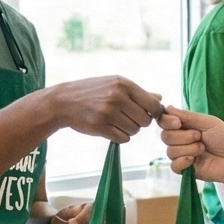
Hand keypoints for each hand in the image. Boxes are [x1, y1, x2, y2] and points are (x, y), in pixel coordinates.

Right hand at [47, 77, 164, 142]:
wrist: (63, 101)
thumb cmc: (92, 91)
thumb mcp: (114, 84)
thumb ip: (139, 93)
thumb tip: (160, 98)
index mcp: (124, 84)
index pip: (153, 105)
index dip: (153, 113)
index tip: (145, 114)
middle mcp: (117, 97)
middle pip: (145, 120)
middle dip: (139, 122)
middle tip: (127, 118)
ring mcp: (108, 112)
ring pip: (134, 131)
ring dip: (129, 130)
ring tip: (116, 122)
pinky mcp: (100, 126)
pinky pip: (123, 138)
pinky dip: (120, 137)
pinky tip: (111, 129)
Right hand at [158, 107, 223, 188]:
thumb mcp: (209, 123)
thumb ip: (188, 116)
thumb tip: (168, 108)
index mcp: (185, 126)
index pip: (164, 121)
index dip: (167, 121)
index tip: (178, 123)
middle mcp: (180, 139)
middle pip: (165, 136)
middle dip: (183, 136)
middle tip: (200, 136)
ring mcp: (181, 154)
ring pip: (170, 151)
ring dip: (188, 148)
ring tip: (203, 149)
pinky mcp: (184, 169)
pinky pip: (173, 165)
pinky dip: (183, 161)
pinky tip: (194, 160)